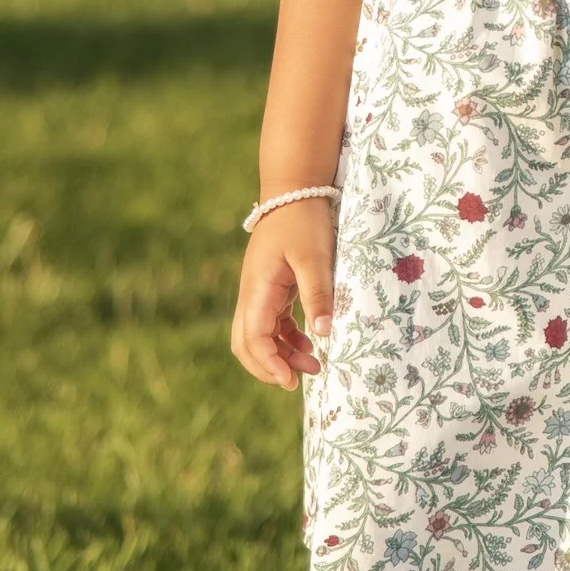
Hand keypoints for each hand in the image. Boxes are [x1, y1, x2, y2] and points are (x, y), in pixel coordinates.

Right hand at [230, 199, 335, 390]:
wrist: (295, 189)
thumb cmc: (304, 221)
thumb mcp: (315, 257)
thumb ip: (318, 294)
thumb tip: (324, 333)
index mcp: (258, 288)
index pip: (253, 338)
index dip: (268, 364)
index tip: (291, 381)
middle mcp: (252, 293)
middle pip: (246, 343)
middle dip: (269, 366)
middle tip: (298, 381)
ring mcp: (260, 291)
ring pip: (260, 335)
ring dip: (281, 354)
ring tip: (314, 365)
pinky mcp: (272, 287)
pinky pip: (272, 322)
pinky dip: (287, 338)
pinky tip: (310, 342)